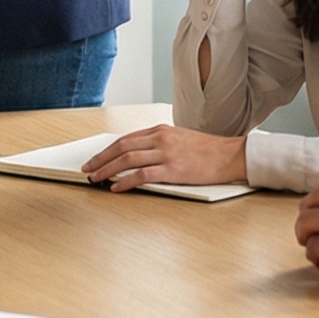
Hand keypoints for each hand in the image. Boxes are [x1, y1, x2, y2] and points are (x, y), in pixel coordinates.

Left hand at [80, 123, 247, 190]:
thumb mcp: (179, 139)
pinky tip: (116, 187)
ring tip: (96, 179)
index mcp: (160, 130)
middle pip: (121, 147)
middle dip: (101, 159)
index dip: (107, 150)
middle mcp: (160, 138)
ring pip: (127, 159)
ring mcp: (166, 153)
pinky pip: (142, 175)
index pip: (125, 138)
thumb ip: (159, 144)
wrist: (230, 155)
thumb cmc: (207, 151)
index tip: (95, 159)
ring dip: (107, 170)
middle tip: (88, 169)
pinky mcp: (173, 170)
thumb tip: (136, 155)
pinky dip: (125, 181)